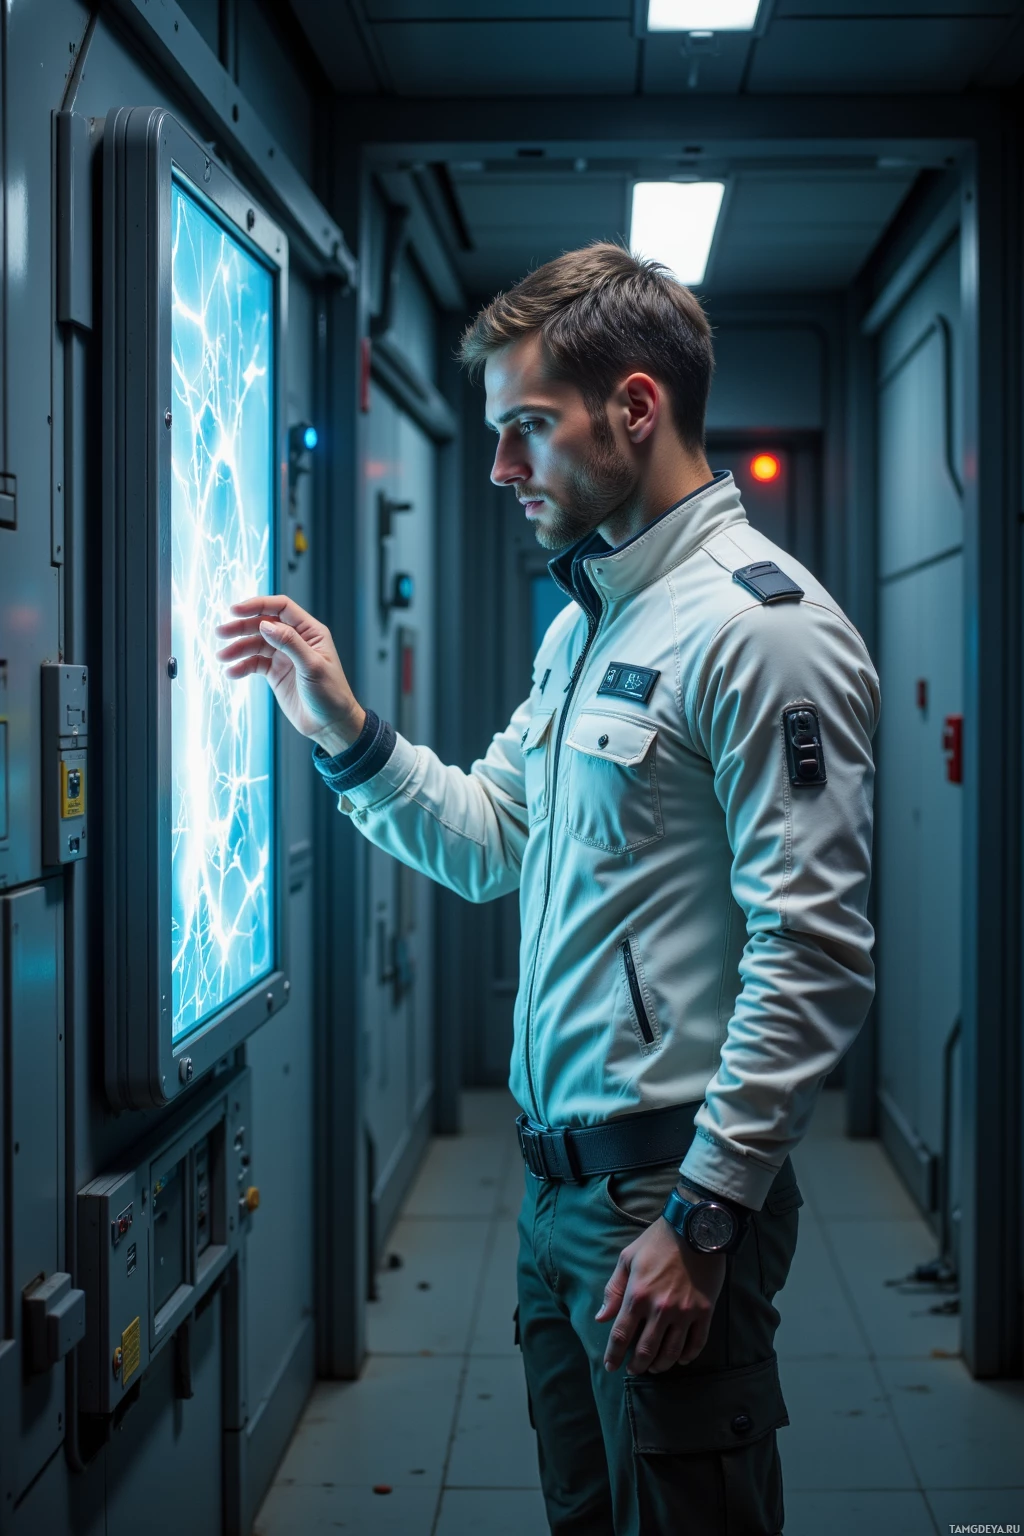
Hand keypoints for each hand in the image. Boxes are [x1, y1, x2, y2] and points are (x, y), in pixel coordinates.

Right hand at [215, 595, 364, 751]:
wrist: (330, 725)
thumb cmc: (331, 694)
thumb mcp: (312, 666)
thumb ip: (290, 643)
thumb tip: (265, 625)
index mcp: (310, 632)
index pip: (281, 607)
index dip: (258, 605)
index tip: (235, 610)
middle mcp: (296, 640)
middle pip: (263, 624)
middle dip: (241, 627)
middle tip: (221, 632)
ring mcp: (284, 656)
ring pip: (256, 644)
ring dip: (238, 648)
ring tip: (222, 657)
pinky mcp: (275, 672)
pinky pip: (254, 663)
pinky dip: (242, 666)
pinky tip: (232, 672)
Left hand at [596, 1218, 725, 1374]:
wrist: (696, 1228)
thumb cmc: (658, 1240)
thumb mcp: (628, 1258)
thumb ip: (614, 1290)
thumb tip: (601, 1317)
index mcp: (638, 1295)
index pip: (621, 1334)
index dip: (614, 1354)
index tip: (610, 1366)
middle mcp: (660, 1309)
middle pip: (646, 1349)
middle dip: (637, 1365)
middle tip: (633, 1370)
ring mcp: (684, 1312)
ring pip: (671, 1351)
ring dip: (661, 1364)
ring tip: (655, 1367)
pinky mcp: (705, 1311)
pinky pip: (697, 1342)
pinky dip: (688, 1355)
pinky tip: (682, 1359)